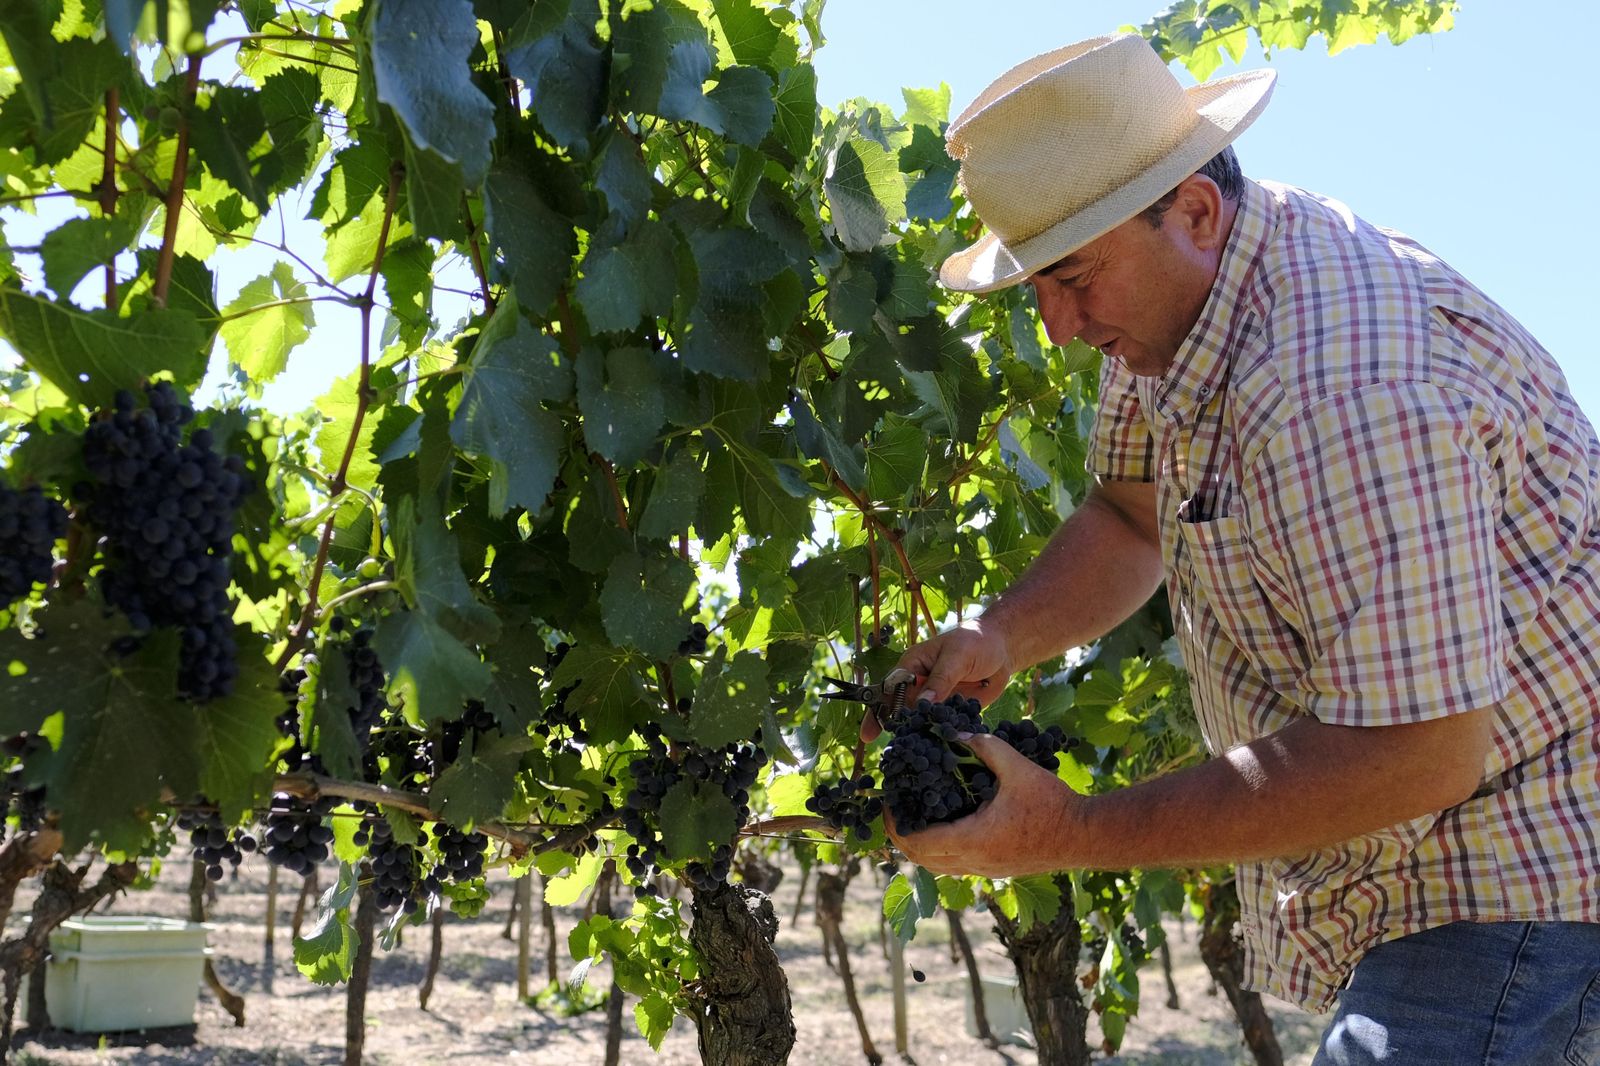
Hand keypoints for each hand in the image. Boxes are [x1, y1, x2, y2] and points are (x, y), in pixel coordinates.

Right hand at [858, 618, 1014, 741]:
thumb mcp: (957, 656)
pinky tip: (940, 752)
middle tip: (892, 750)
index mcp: (913, 666)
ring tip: (914, 758)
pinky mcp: (952, 710)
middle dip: (897, 729)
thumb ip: (941, 679)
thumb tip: (923, 703)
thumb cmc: (976, 642)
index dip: (879, 710)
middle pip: (902, 710)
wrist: (1003, 648)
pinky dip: (942, 737)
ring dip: (920, 736)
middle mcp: (920, 685)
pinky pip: (944, 726)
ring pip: (922, 721)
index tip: (870, 731)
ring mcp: (936, 699)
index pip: (891, 689)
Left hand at [885, 732, 1084, 878]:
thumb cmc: (1052, 803)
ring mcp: (985, 870)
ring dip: (920, 847)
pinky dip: (941, 852)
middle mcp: (974, 861)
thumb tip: (954, 732)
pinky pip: (956, 866)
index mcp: (973, 839)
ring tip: (914, 818)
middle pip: (921, 860)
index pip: (918, 842)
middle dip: (900, 837)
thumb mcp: (1017, 766)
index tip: (887, 804)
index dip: (895, 825)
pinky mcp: (996, 871)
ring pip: (938, 867)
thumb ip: (984, 746)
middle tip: (894, 810)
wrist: (1085, 836)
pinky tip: (945, 827)